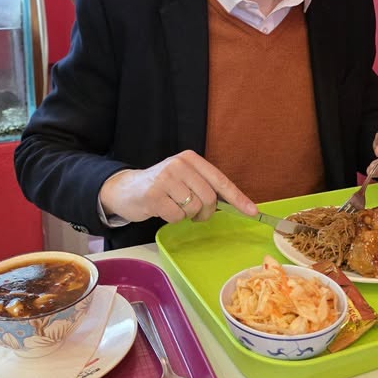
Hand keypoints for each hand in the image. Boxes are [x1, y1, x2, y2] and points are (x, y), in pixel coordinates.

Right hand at [99, 150, 257, 223]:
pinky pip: (177, 217)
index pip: (220, 180)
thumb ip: (204, 185)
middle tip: (194, 214)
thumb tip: (235, 204)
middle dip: (205, 212)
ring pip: (193, 208)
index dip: (238, 197)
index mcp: (191, 159)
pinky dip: (172, 219)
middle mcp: (179, 164)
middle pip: (209, 198)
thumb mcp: (183, 177)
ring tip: (174, 207)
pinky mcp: (153, 195)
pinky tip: (162, 210)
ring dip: (187, 215)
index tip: (252, 211)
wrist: (125, 188)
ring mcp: (165, 179)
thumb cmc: (161, 186)